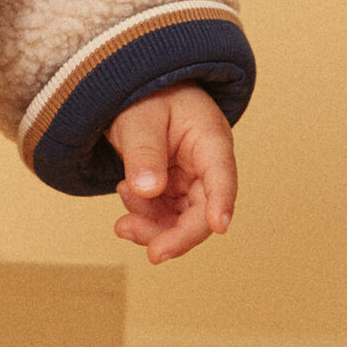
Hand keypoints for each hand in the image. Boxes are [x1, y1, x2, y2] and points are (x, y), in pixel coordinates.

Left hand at [105, 82, 236, 264]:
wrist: (139, 93)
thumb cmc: (147, 97)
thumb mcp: (139, 118)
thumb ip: (143, 153)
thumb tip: (146, 190)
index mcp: (210, 139)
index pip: (221, 174)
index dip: (222, 202)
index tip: (219, 227)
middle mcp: (207, 165)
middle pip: (203, 209)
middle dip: (177, 234)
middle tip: (153, 253)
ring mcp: (191, 180)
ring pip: (183, 219)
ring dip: (156, 229)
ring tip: (124, 225)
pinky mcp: (175, 189)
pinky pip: (166, 214)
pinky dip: (146, 217)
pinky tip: (128, 200)